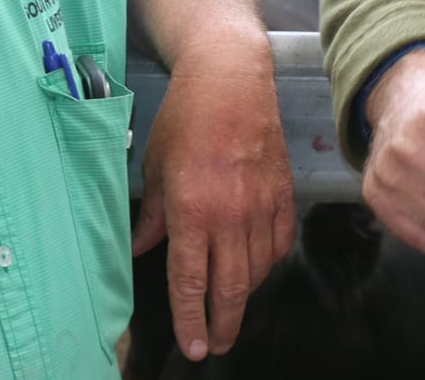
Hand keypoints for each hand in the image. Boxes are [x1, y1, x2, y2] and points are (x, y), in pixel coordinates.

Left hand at [131, 37, 294, 361]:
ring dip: (242, 298)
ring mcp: (260, 206)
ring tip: (230, 311)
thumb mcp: (155, 165)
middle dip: (221, 325)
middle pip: (229, 289)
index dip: (189, 320)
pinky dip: (268, 263)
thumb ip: (151, 216)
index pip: (190, 282)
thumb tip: (141, 250)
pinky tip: (256, 269)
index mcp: (191, 210)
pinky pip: (279, 243)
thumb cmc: (186, 115)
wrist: (231, 77)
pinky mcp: (282, 193)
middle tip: (214, 345)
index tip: (191, 346)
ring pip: (256, 271)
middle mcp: (229, 215)